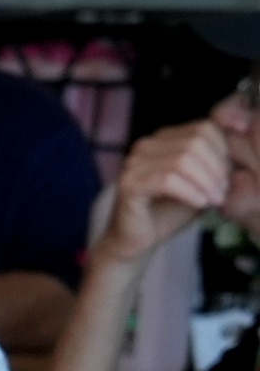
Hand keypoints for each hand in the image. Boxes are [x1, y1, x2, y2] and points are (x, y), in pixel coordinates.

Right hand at [98, 120, 232, 270]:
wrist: (135, 242)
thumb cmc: (168, 212)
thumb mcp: (200, 182)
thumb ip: (215, 163)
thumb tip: (241, 142)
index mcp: (164, 139)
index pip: (203, 128)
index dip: (223, 150)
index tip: (229, 176)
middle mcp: (146, 145)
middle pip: (195, 140)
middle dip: (217, 167)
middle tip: (223, 191)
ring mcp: (134, 163)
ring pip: (183, 159)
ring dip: (206, 181)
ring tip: (215, 199)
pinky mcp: (128, 184)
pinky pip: (168, 180)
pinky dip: (190, 192)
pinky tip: (199, 204)